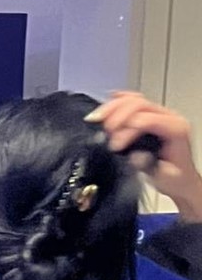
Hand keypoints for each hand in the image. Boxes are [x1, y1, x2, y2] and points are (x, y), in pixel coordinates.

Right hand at [89, 93, 201, 219]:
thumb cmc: (174, 178)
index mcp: (176, 129)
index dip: (127, 130)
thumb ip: (149, 165)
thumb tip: (134, 155)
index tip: (114, 145)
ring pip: (135, 100)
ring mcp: (160, 115)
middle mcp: (170, 117)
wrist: (180, 178)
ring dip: (113, 107)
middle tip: (104, 130)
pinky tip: (108, 102)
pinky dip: (119, 101)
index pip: (148, 120)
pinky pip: (134, 101)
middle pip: (140, 105)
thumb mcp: (164, 176)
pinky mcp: (150, 116)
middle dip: (118, 115)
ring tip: (97, 118)